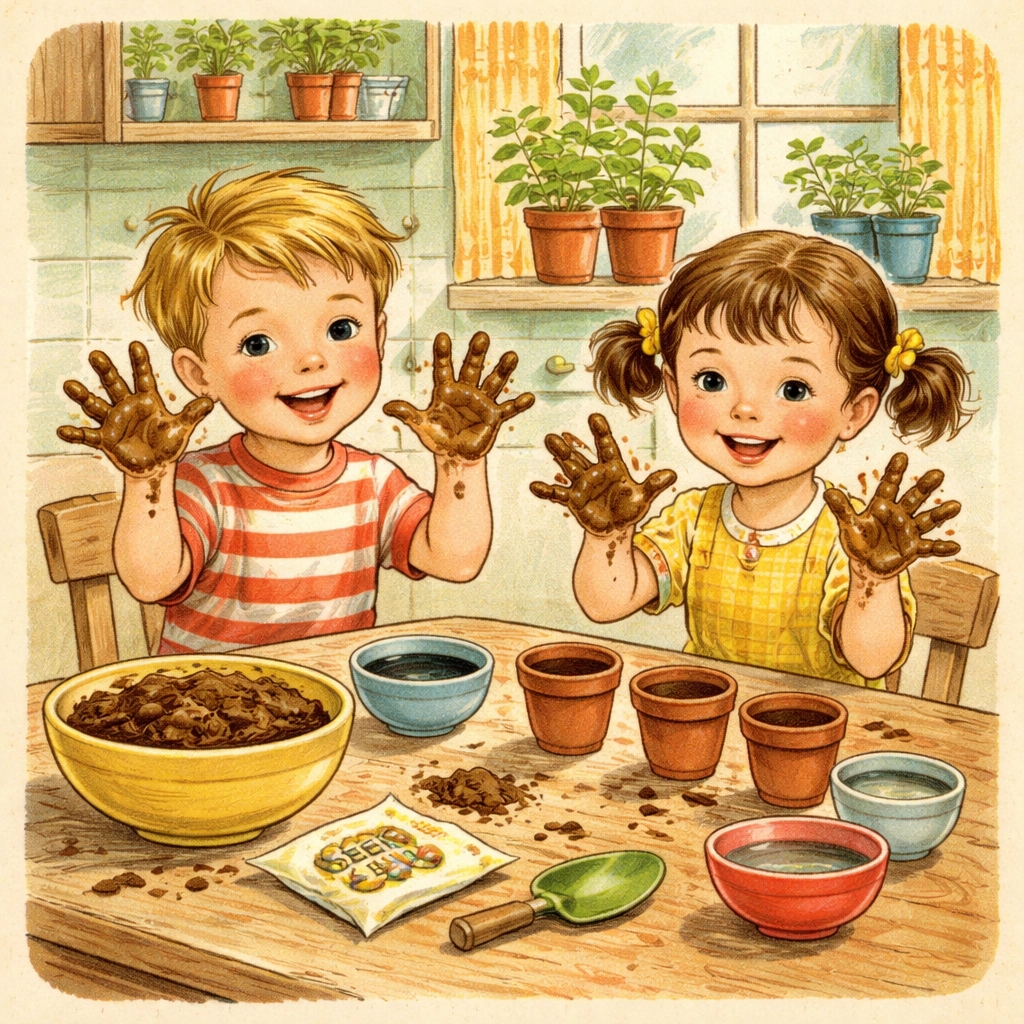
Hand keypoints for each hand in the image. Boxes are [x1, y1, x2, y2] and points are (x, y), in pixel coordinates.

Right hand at [57, 341, 213, 476]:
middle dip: (106, 370)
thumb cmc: (167, 444)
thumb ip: (193, 414)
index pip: (142, 376)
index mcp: (146, 400)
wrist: (155, 466)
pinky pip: (87, 436)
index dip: (139, 361)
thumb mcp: (181, 428)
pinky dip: (75, 434)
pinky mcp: (105, 439)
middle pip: (114, 384)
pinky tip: (61, 430)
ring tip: (69, 385)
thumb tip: (211, 401)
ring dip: (82, 396)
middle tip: (95, 354)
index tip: (135, 344)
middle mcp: (126, 406)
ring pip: (96, 405)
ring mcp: (114, 422)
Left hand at [383, 332, 534, 460]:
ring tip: (512, 356)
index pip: (443, 369)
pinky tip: (529, 397)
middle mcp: (466, 392)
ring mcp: (482, 403)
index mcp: (446, 391)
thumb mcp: (422, 426)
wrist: (455, 455)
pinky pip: (508, 409)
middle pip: (472, 368)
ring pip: (493, 382)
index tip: (442, 337)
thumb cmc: (438, 437)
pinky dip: (518, 404)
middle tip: (482, 336)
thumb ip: (407, 414)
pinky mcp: (494, 417)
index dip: (443, 354)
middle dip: (477, 353)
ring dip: (502, 371)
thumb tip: (387, 407)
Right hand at [530, 412, 676, 534]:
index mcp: (612, 468)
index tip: (594, 417)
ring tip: (548, 442)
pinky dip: (546, 490)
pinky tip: (534, 485)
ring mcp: (582, 485)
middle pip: (580, 456)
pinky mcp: (573, 500)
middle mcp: (594, 473)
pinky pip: (557, 493)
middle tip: (555, 433)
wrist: (615, 528)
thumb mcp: (643, 497)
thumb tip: (672, 474)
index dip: (601, 432)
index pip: (606, 446)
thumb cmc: (629, 509)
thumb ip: (654, 485)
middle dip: (569, 446)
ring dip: (558, 456)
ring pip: (568, 467)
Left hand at [824, 452, 960, 577]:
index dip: (894, 472)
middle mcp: (899, 515)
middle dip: (924, 487)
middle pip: (913, 498)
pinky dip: (941, 548)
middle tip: (937, 473)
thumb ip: (842, 509)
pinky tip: (956, 547)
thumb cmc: (858, 540)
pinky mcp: (914, 549)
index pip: (889, 486)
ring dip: (939, 514)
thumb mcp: (849, 525)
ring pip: (926, 520)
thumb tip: (827, 492)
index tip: (901, 456)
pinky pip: (930, 548)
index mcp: (882, 506)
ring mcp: (909, 532)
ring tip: (955, 505)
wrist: (868, 564)